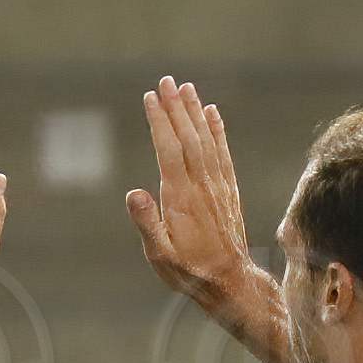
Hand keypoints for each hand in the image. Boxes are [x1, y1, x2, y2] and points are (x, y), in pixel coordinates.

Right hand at [128, 77, 258, 313]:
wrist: (230, 282)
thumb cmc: (190, 272)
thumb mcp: (160, 256)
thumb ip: (147, 224)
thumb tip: (133, 193)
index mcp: (181, 198)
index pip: (169, 150)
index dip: (160, 122)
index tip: (151, 98)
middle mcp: (201, 186)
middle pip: (188, 137)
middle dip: (176, 107)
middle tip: (166, 81)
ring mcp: (218, 187)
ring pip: (206, 140)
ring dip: (195, 112)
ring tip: (186, 88)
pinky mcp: (228, 192)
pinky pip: (223, 154)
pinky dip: (218, 130)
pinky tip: (212, 113)